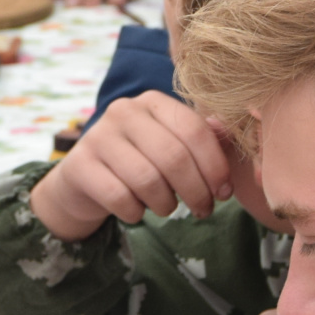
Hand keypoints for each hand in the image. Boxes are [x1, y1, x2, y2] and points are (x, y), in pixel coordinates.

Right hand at [29, 91, 232, 241]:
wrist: (84, 180)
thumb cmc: (140, 162)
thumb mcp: (171, 145)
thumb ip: (202, 141)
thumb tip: (234, 139)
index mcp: (153, 101)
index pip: (194, 130)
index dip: (215, 166)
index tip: (223, 193)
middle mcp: (123, 111)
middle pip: (174, 156)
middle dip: (196, 191)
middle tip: (203, 210)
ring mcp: (98, 136)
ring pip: (147, 179)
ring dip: (166, 204)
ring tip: (168, 208)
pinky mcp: (80, 165)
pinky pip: (120, 198)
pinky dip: (136, 213)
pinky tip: (136, 211)